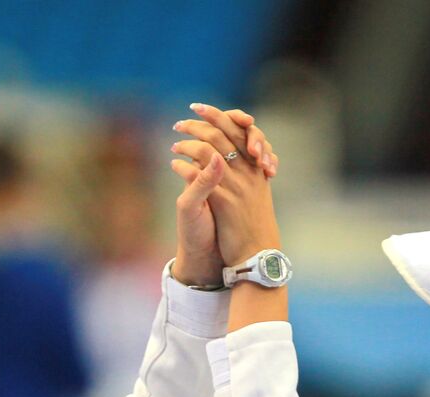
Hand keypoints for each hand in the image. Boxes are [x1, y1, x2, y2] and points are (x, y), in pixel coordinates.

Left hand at [171, 104, 281, 269]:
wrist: (254, 255)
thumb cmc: (251, 226)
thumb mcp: (251, 194)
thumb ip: (241, 171)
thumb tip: (225, 152)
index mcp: (255, 167)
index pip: (239, 130)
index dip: (219, 116)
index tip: (198, 108)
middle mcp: (247, 172)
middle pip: (221, 135)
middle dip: (198, 124)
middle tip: (180, 122)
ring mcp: (236, 186)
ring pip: (209, 151)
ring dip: (187, 144)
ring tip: (174, 143)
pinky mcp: (224, 202)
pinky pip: (201, 176)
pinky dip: (185, 167)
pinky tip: (174, 164)